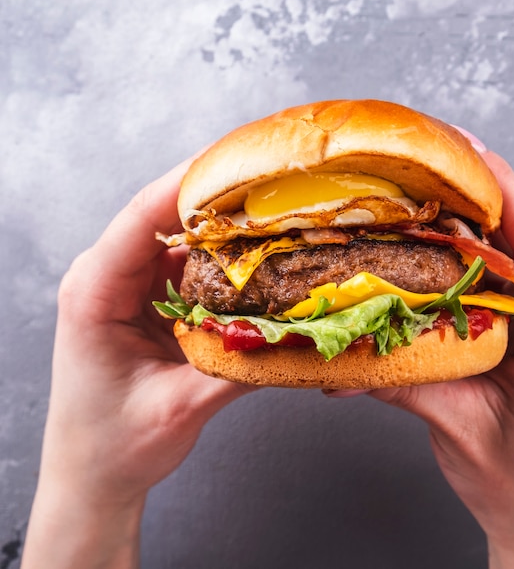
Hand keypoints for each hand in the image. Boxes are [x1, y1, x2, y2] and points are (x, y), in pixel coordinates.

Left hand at [22, 160, 255, 568]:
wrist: (93, 474)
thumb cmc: (112, 445)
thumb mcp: (176, 408)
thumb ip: (237, 371)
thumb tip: (295, 340)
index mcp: (94, 293)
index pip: (141, 219)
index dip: (190, 185)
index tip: (236, 162)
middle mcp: (108, 278)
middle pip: (165, 217)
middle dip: (219, 199)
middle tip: (274, 184)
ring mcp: (131, 286)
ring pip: (182, 238)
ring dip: (226, 229)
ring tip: (275, 215)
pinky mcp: (152, 299)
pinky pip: (191, 265)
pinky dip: (224, 259)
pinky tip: (258, 257)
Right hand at [332, 145, 513, 567]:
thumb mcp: (458, 428)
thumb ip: (402, 382)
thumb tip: (340, 360)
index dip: (502, 189)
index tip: (464, 149)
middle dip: (479, 187)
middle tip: (429, 153)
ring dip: (472, 214)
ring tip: (424, 184)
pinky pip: (507, 271)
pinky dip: (470, 247)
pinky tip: (434, 238)